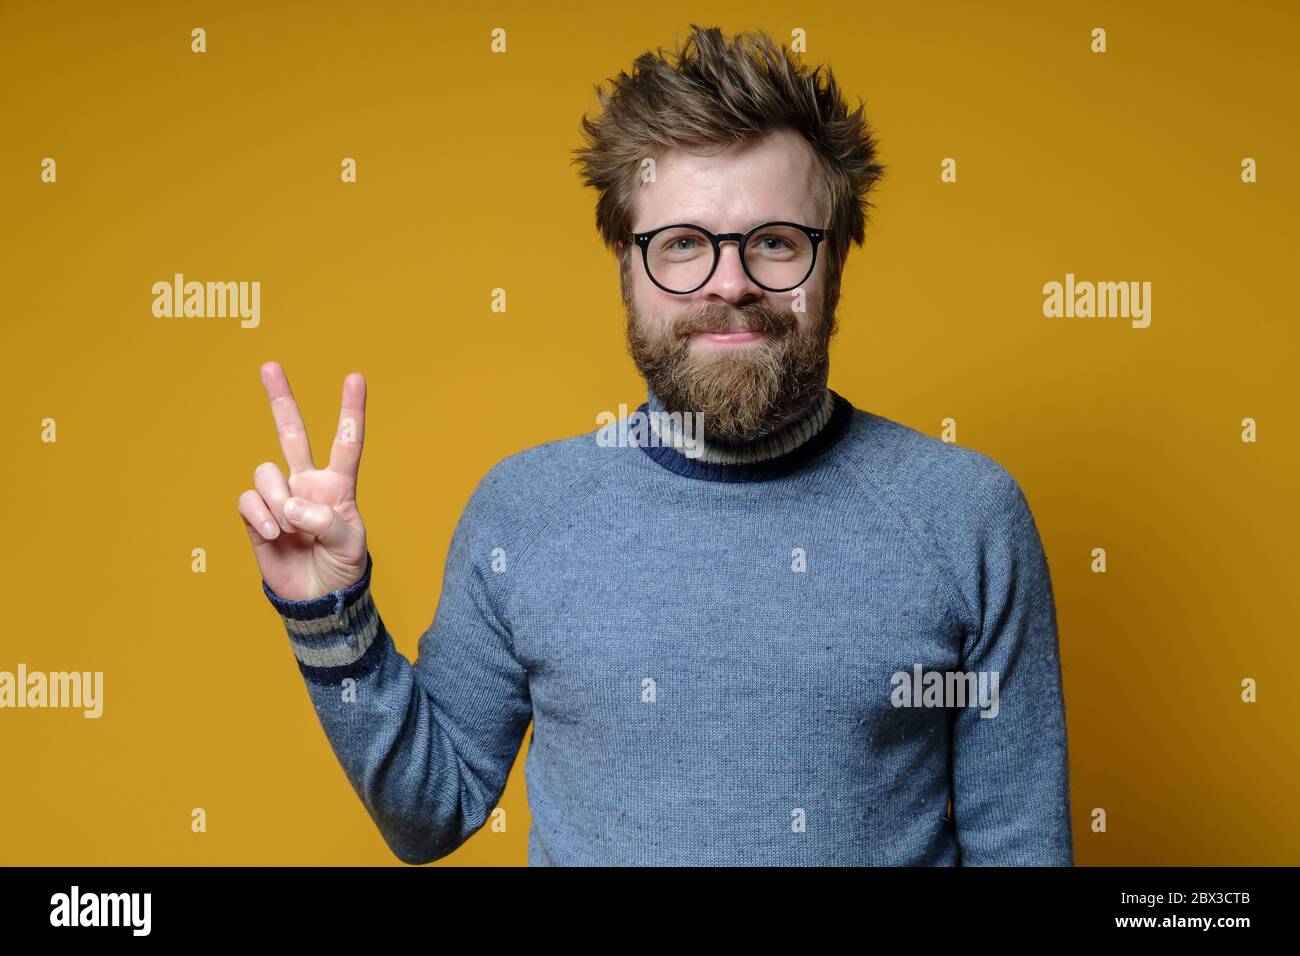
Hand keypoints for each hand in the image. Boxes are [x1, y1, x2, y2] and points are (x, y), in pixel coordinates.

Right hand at [238, 361, 368, 600]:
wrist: (316, 599)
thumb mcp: (350, 547)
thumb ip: (327, 521)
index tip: (355, 378)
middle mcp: (306, 484)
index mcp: (338, 486)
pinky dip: (261, 515)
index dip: (351, 411)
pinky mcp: (256, 516)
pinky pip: (249, 499)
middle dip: (280, 399)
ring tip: (289, 527)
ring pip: (267, 472)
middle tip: (270, 366)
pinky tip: (275, 534)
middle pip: (292, 434)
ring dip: (276, 498)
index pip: (347, 443)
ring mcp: (279, 498)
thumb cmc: (341, 569)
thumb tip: (291, 503)